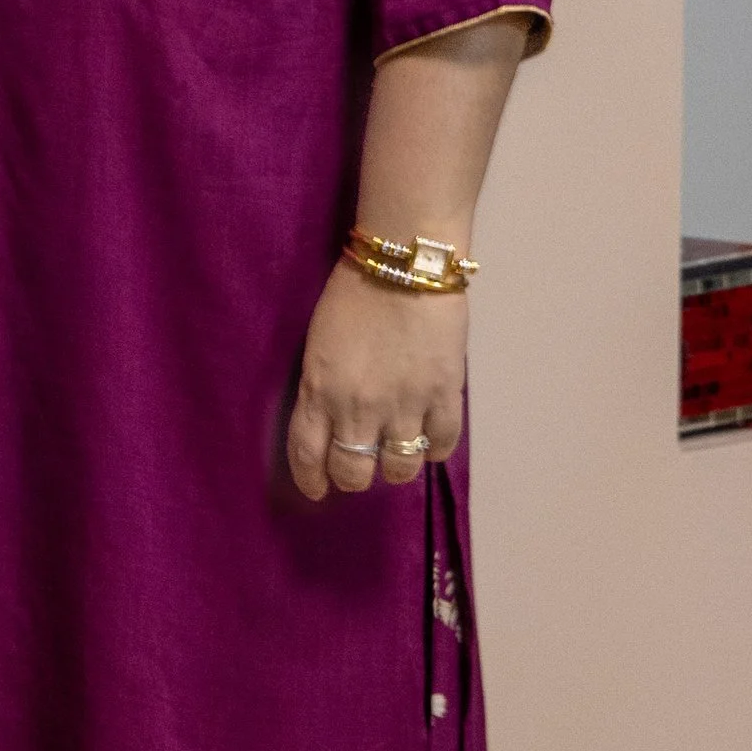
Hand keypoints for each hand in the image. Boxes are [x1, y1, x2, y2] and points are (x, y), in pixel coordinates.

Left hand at [287, 264, 466, 501]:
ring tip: (397, 452)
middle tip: (360, 465)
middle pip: (353, 472)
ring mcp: (404, 405)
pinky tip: (430, 438)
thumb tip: (330, 421)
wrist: (404, 261)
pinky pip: (442, 445)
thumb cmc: (353, 290)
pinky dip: (435, 448)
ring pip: (400, 469)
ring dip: (396, 467)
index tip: (318, 489)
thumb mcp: (318, 342)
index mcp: (319, 390)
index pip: (307, 455)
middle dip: (353, 476)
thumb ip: (322, 386)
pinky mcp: (444, 396)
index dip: (312, 480)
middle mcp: (358, 408)